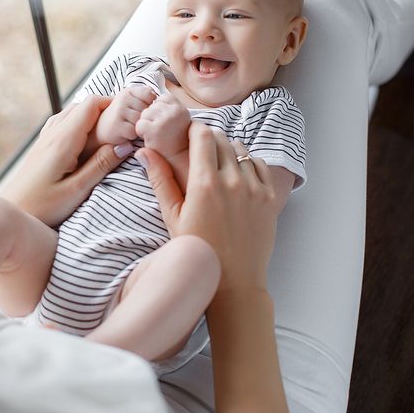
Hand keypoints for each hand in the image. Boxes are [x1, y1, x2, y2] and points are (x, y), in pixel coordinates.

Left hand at [0, 96, 127, 226]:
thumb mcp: (77, 191)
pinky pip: (62, 124)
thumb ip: (100, 166)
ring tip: (110, 131)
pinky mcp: (41, 148)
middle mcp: (53, 134)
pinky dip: (78, 123)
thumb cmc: (41, 207)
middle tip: (125, 123)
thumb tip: (124, 145)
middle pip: (81, 105)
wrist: (12, 213)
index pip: (90, 105)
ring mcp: (45, 139)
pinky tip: (86, 140)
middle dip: (105, 108)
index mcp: (64, 140)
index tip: (131, 114)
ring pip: (71, 113)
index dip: (112, 103)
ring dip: (91, 116)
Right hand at [94, 86, 155, 144]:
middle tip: (130, 119)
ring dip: (136, 127)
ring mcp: (119, 111)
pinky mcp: (117, 126)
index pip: (149, 95)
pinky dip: (131, 135)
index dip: (147, 104)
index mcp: (128, 91)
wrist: (100, 130)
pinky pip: (135, 132)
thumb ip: (144, 96)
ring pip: (141, 121)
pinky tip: (123, 132)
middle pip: (146, 110)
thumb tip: (157, 96)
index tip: (137, 108)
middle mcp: (123, 99)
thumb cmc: (121, 117)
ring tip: (127, 125)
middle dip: (141, 118)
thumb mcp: (131, 102)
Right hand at [135, 123, 279, 292]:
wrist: (233, 281)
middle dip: (208, 140)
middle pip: (221, 139)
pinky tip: (237, 177)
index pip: (202, 135)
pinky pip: (259, 165)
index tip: (188, 136)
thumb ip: (160, 179)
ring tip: (218, 167)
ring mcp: (254, 189)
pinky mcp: (269, 197)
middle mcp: (232, 181)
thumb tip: (144, 152)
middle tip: (199, 152)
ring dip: (228, 151)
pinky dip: (248, 163)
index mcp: (204, 184)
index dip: (193, 131)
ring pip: (240, 150)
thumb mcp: (172, 216)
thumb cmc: (198, 250)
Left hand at [136, 92, 189, 158]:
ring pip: (144, 115)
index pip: (160, 98)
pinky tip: (151, 138)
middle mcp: (175, 111)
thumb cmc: (173, 138)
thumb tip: (149, 91)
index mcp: (180, 107)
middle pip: (150, 106)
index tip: (166, 123)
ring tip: (157, 135)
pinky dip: (141, 132)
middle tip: (162, 131)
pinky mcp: (155, 130)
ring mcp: (165, 120)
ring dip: (146, 125)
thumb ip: (167, 106)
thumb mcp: (176, 117)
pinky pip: (139, 125)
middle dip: (152, 118)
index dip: (159, 110)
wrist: (176, 159)